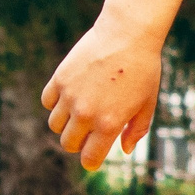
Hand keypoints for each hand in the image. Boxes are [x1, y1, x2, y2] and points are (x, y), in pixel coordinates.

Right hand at [40, 13, 162, 170]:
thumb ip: (136, 130)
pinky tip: (71, 94)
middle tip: (90, 130)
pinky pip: (47, 102)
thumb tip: (125, 151)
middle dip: (79, 142)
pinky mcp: (60, 78)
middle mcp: (85, 113)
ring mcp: (70, 96)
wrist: (128, 34)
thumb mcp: (147, 103)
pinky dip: (56, 103)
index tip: (94, 153)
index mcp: (108, 124)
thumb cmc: (144, 69)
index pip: (89, 159)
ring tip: (81, 110)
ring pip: (54, 125)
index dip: (92, 160)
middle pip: (68, 144)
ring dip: (66, 123)